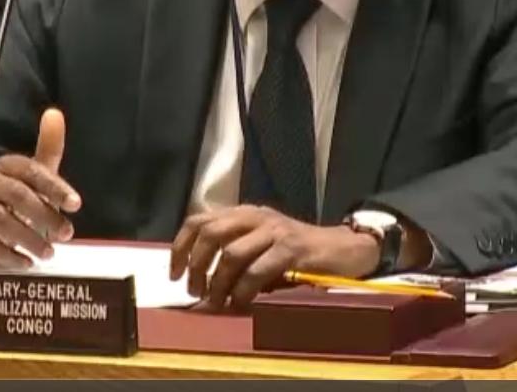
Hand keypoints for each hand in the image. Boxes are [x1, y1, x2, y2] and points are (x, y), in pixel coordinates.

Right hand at [0, 107, 81, 267]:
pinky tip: (25, 263)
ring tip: (49, 252)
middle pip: (17, 196)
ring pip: (2, 220)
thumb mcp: (30, 171)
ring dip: (29, 239)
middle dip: (45, 215)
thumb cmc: (9, 191)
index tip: (75, 203)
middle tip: (66, 233)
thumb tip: (55, 113)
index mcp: (7, 166)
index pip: (31, 171)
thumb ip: (48, 147)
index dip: (54, 186)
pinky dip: (7, 255)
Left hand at [169, 205, 379, 309]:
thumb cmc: (297, 252)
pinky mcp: (291, 248)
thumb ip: (234, 253)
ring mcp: (274, 230)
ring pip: (232, 253)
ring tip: (217, 302)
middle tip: (196, 291)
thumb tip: (200, 281)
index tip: (174, 273)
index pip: (199, 220)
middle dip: (197, 265)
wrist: (343, 249)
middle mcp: (255, 216)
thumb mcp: (260, 245)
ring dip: (219, 283)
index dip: (180, 246)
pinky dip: (244, 290)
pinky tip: (241, 303)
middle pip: (210, 233)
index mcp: (243, 213)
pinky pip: (258, 270)